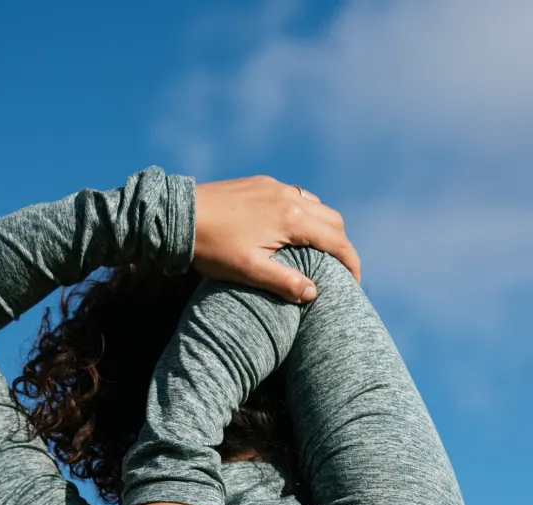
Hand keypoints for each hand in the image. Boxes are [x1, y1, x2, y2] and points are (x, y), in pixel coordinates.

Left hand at [193, 176, 361, 302]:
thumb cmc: (213, 247)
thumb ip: (285, 282)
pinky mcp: (259, 183)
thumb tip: (314, 293)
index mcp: (292, 220)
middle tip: (338, 268)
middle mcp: (289, 197)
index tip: (354, 282)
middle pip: (332, 220)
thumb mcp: (249, 271)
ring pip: (315, 204)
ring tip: (317, 249)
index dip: (351, 263)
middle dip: (341, 244)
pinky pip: (294, 195)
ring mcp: (274, 187)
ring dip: (323, 226)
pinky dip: (303, 212)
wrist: (178, 216)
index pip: (337, 241)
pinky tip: (290, 228)